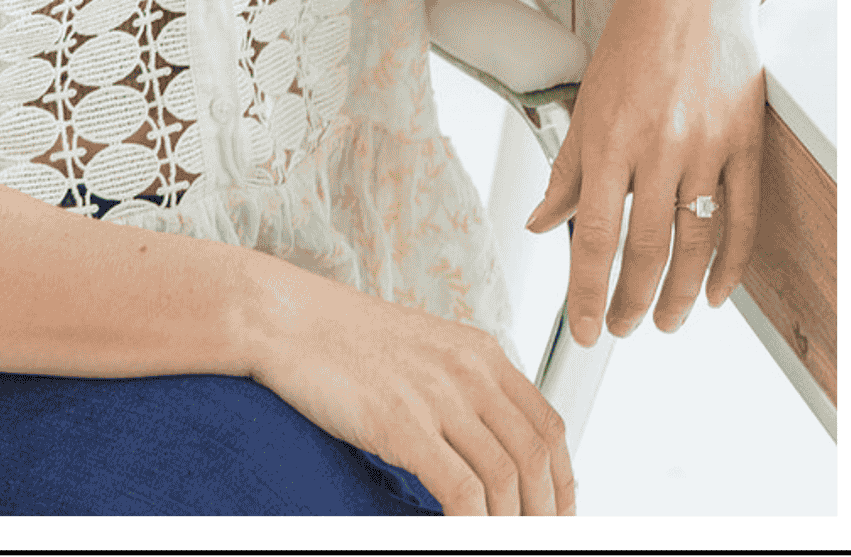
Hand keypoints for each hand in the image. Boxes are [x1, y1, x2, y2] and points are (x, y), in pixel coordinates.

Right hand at [246, 263, 574, 516]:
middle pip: (535, 458)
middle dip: (545, 514)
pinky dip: (471, 527)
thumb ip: (465, 387)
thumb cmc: (347, 340)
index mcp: (480, 352)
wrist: (287, 317)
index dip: (564, 481)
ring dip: (511, 526)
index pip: (549, 426)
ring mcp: (436, 396)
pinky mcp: (401, 424)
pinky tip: (462, 537)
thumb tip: (494, 445)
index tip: (559, 515)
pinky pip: (459, 492)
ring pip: (505, 480)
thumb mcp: (425, 350)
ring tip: (500, 547)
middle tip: (538, 542)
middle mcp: (469, 371)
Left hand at [525, 0, 765, 344]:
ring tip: (664, 322)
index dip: (586, 291)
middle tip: (620, 328)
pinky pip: (741, 219)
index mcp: (608, 136)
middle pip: (646, 250)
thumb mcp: (587, 100)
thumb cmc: (633, 38)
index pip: (593, 235)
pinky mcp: (744, 143)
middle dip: (630, 302)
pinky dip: (731, 265)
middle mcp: (657, 147)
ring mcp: (706, 147)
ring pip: (694, 244)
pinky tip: (717, 294)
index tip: (584, 330)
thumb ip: (567, 169)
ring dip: (679, 296)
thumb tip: (539, 224)